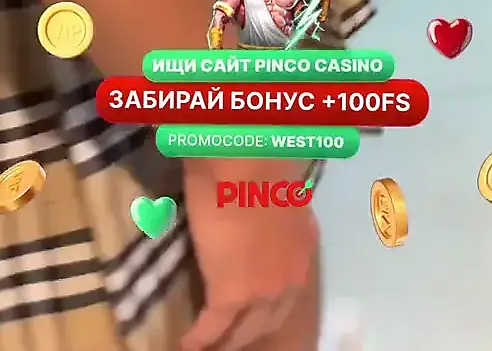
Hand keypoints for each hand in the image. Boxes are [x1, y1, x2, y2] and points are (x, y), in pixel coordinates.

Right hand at [181, 160, 317, 350]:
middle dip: (251, 332)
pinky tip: (188, 344)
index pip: (289, 286)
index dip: (271, 303)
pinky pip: (213, 326)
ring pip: (246, 329)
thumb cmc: (254, 160)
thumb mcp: (271, 188)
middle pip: (272, 318)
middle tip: (231, 339)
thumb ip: (265, 205)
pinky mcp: (231, 294)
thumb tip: (253, 206)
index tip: (254, 310)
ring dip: (227, 341)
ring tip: (210, 347)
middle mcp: (292, 272)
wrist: (242, 159)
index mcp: (303, 244)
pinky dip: (199, 339)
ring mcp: (264, 287)